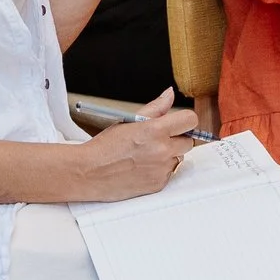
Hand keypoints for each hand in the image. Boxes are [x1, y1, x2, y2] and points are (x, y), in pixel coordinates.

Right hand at [72, 88, 194, 199]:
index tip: (179, 123)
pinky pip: (169, 174)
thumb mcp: (129, 121)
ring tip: (145, 155)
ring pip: (178, 159)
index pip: (190, 120)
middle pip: (188, 142)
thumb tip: (169, 94)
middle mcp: (162, 150)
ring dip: (168, 156)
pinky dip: (159, 170)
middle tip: (157, 140)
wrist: (89, 172)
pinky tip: (142, 167)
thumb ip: (155, 108)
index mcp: (155, 130)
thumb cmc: (105, 147)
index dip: (185, 121)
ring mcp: (161, 169)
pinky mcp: (158, 185)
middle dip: (176, 139)